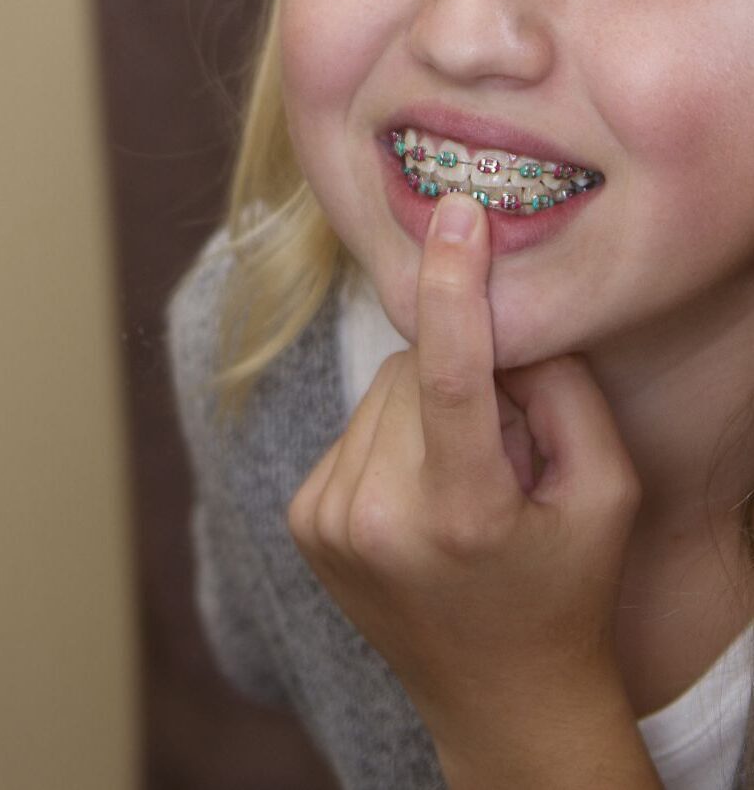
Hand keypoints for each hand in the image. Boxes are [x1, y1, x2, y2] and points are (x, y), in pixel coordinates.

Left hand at [287, 193, 656, 787]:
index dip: (453, 287)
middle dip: (459, 381)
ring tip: (458, 485)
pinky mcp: (302, 518)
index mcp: (461, 514)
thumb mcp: (607, 493)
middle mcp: (377, 516)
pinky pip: (352, 428)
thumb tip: (500, 320)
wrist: (496, 696)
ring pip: (378, 394)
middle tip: (500, 453)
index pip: (448, 374)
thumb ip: (563, 393)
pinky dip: (388, 438)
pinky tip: (416, 498)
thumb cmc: (564, 590)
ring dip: (421, 411)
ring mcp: (328, 520)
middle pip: (412, 371)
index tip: (458, 213)